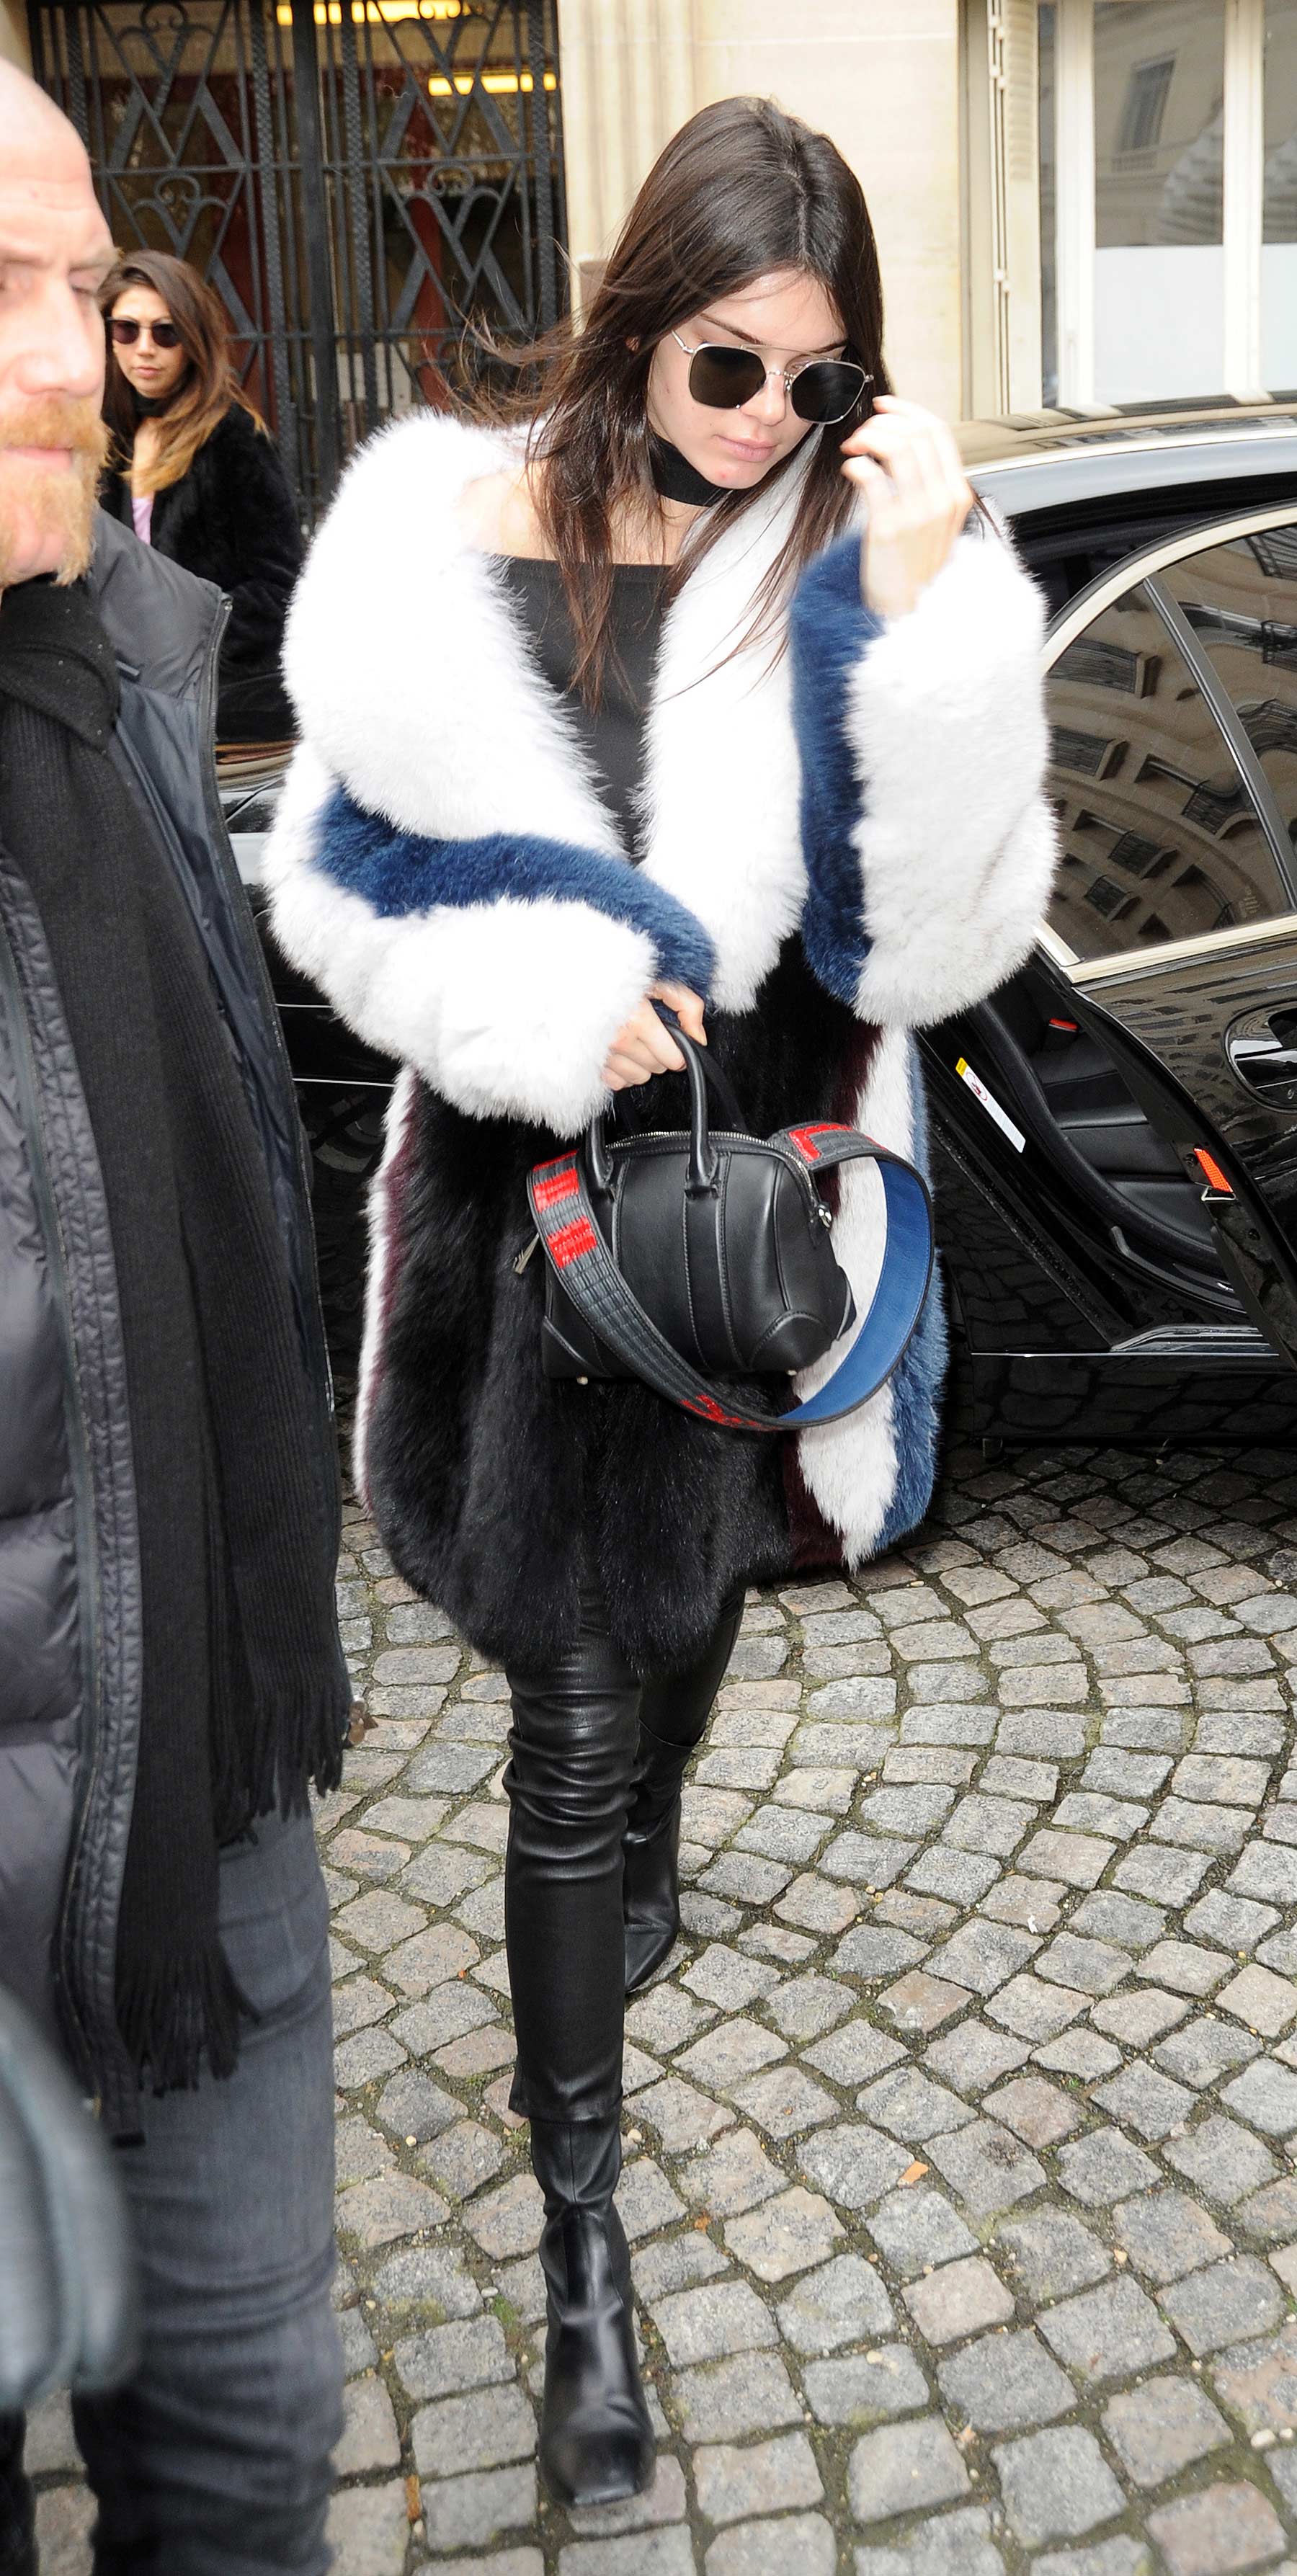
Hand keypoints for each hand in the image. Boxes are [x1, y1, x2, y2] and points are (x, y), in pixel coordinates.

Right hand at [602, 981, 705, 1090]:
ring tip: (634, 1042)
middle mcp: (618, 1039)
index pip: (672, 1058)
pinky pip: (616, 1082)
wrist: (582, 981)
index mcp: (637, 1019)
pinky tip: (621, 1053)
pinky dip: (621, 1072)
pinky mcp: (591, 1062)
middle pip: (656, 1068)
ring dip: (640, 1064)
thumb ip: (688, 1006)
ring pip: (637, 1077)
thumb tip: (698, 1037)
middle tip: (650, 1035)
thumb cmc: (622, 978)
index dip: (678, 1052)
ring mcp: (602, 1052)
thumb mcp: (661, 981)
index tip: (674, 1044)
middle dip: (659, 1055)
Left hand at [840, 396, 973, 619]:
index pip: (938, 431)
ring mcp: (918, 514)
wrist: (909, 613)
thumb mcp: (935, 521)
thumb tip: (902, 442)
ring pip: (895, 447)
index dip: (907, 410)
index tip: (883, 407)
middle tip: (860, 436)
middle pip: (915, 433)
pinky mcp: (890, 529)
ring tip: (852, 452)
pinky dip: (856, 465)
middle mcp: (943, 499)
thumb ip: (928, 483)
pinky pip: (871, 476)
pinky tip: (850, 471)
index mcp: (957, 493)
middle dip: (882, 423)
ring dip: (866, 439)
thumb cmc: (914, 567)